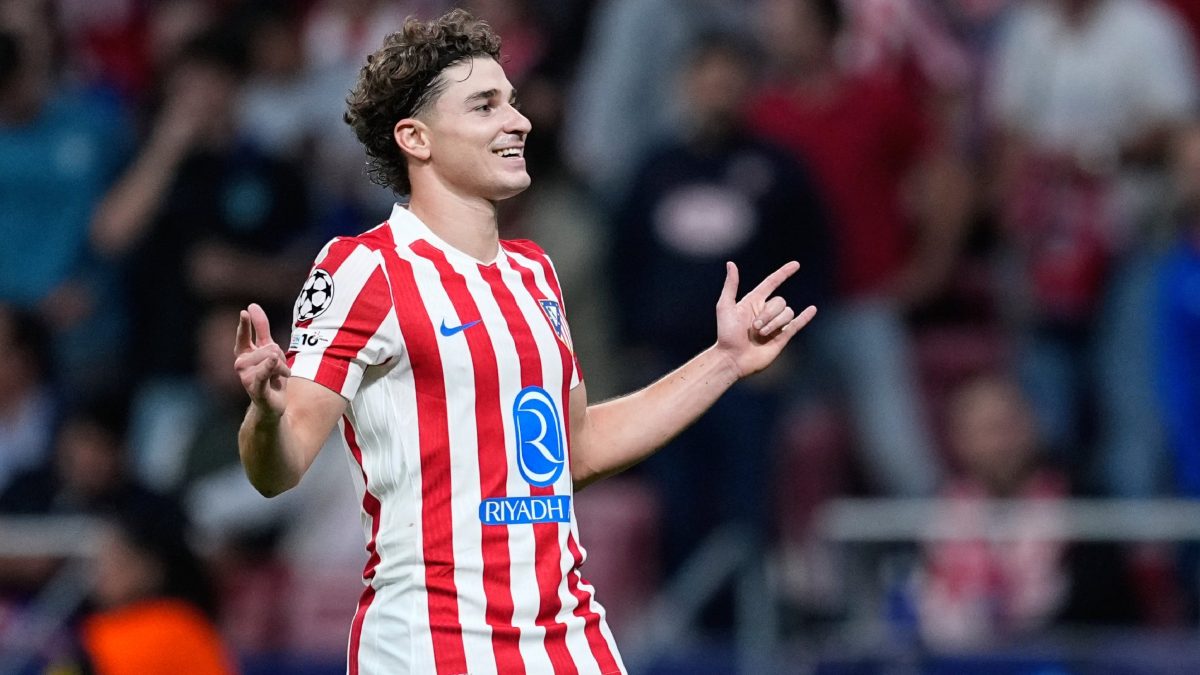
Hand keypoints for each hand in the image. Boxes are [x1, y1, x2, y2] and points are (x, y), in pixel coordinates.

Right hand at [234, 303, 289, 415]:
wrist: (273, 404)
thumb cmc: (271, 376)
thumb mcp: (268, 349)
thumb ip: (261, 329)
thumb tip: (251, 306)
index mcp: (243, 354)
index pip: (243, 336)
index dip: (245, 325)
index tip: (245, 312)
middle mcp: (240, 365)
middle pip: (270, 347)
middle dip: (281, 356)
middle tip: (279, 370)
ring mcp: (246, 377)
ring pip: (273, 358)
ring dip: (284, 368)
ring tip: (279, 378)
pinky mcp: (256, 389)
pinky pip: (263, 374)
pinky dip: (268, 367)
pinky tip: (273, 360)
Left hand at [714, 261, 816, 377]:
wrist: (732, 358)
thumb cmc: (725, 334)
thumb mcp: (725, 306)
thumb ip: (731, 285)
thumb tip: (731, 264)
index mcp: (753, 301)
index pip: (772, 283)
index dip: (784, 273)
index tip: (796, 264)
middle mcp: (765, 311)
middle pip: (780, 302)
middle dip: (768, 314)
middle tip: (753, 328)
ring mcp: (774, 324)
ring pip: (787, 314)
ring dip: (774, 323)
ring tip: (760, 335)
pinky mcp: (781, 337)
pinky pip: (797, 324)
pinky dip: (805, 317)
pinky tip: (812, 310)